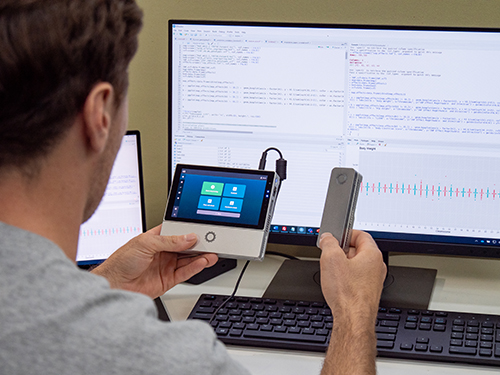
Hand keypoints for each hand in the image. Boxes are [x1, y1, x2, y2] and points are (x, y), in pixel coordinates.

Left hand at [91, 225, 217, 297]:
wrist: (113, 286)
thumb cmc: (120, 262)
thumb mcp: (145, 244)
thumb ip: (169, 241)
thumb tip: (188, 237)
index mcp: (156, 238)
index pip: (178, 232)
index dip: (190, 231)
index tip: (202, 230)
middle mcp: (163, 251)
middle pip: (186, 246)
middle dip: (199, 244)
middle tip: (212, 241)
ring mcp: (166, 265)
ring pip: (189, 259)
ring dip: (201, 256)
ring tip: (212, 253)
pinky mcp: (169, 280)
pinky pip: (186, 272)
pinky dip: (196, 267)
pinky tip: (203, 262)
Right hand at [318, 230, 385, 374]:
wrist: (353, 320)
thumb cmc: (347, 293)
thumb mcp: (330, 259)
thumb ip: (328, 243)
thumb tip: (327, 238)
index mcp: (372, 255)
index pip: (361, 234)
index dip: (345, 233)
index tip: (335, 236)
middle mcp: (377, 267)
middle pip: (358, 250)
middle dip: (342, 250)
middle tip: (329, 253)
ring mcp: (374, 281)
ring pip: (357, 265)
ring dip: (343, 265)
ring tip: (331, 270)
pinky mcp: (368, 292)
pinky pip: (357, 278)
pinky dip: (346, 278)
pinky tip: (336, 284)